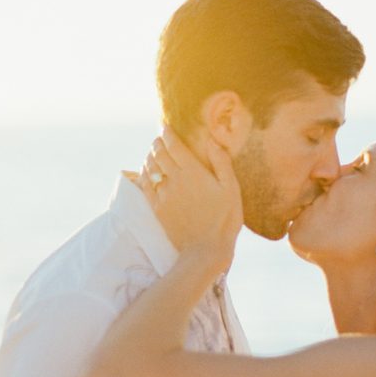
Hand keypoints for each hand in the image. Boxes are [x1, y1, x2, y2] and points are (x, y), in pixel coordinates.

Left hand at [139, 127, 242, 267]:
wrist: (205, 249)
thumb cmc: (225, 219)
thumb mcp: (231, 189)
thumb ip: (221, 163)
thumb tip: (212, 140)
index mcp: (194, 171)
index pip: (174, 145)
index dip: (168, 133)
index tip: (165, 126)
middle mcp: (175, 179)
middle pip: (159, 153)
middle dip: (158, 142)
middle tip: (159, 138)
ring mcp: (163, 194)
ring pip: (150, 167)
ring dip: (150, 156)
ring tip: (153, 152)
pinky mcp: (157, 208)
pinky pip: (145, 185)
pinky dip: (144, 174)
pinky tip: (146, 171)